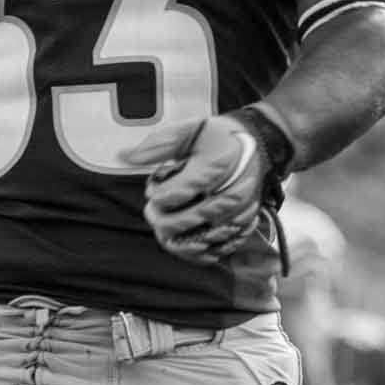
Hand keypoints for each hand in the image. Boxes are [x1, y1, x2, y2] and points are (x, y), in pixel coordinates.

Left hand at [122, 113, 277, 264]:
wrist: (260, 145)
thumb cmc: (219, 137)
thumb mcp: (188, 130)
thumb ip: (156, 146)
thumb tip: (124, 156)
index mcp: (215, 165)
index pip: (179, 191)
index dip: (159, 196)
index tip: (152, 191)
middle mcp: (232, 190)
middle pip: (190, 219)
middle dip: (165, 221)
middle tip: (153, 216)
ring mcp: (241, 211)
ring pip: (205, 239)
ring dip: (180, 241)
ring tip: (166, 233)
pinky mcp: (246, 224)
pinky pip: (222, 248)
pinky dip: (201, 253)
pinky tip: (187, 246)